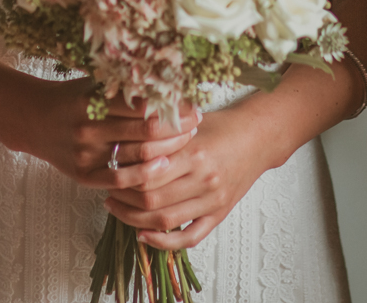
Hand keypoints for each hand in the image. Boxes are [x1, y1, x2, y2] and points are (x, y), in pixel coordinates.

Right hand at [0, 78, 200, 195]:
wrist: (33, 120)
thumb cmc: (71, 98)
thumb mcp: (94, 85)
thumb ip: (124, 87)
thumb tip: (169, 83)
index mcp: (93, 101)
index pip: (144, 106)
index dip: (173, 107)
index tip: (193, 105)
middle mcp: (89, 128)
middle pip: (145, 132)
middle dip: (176, 128)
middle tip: (195, 124)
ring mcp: (86, 154)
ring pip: (136, 157)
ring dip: (167, 151)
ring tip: (186, 143)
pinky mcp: (83, 175)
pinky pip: (119, 180)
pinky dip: (143, 175)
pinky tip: (162, 168)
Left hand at [102, 103, 272, 250]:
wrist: (258, 137)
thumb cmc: (220, 126)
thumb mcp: (189, 123)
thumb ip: (160, 135)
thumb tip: (122, 146)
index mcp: (194, 153)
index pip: (147, 174)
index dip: (123, 177)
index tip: (109, 172)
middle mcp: (204, 179)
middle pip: (152, 200)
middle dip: (123, 200)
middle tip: (109, 192)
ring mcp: (212, 200)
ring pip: (165, 221)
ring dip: (135, 220)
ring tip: (118, 209)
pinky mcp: (219, 214)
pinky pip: (189, 237)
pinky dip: (164, 242)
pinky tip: (144, 235)